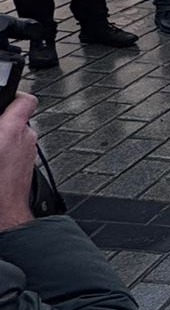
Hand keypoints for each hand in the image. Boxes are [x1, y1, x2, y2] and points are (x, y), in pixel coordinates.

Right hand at [0, 92, 38, 231]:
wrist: (2, 214)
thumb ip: (1, 126)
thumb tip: (2, 121)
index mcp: (13, 129)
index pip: (25, 99)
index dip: (14, 95)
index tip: (5, 95)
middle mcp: (26, 140)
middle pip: (16, 120)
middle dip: (2, 123)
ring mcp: (28, 156)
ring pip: (15, 138)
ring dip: (3, 140)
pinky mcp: (26, 169)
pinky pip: (15, 154)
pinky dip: (6, 154)